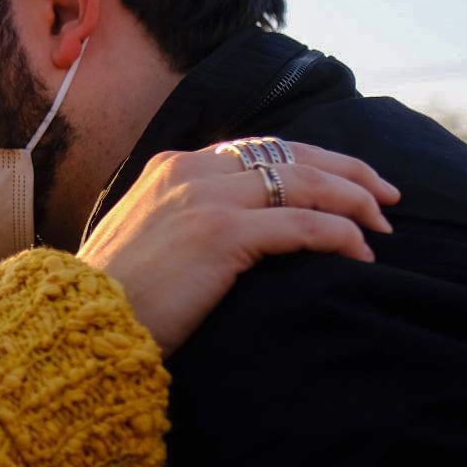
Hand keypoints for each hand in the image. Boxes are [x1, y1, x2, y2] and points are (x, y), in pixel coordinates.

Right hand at [79, 142, 397, 355]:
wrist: (79, 319)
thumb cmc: (113, 295)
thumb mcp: (145, 238)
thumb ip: (181, 219)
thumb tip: (229, 233)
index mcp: (171, 166)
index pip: (258, 147)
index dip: (311, 161)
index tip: (344, 182)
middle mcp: (189, 170)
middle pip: (291, 153)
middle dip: (348, 171)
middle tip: (386, 196)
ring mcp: (205, 197)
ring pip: (305, 182)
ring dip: (354, 202)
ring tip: (382, 228)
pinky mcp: (221, 233)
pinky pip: (304, 224)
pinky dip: (341, 236)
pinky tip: (360, 254)